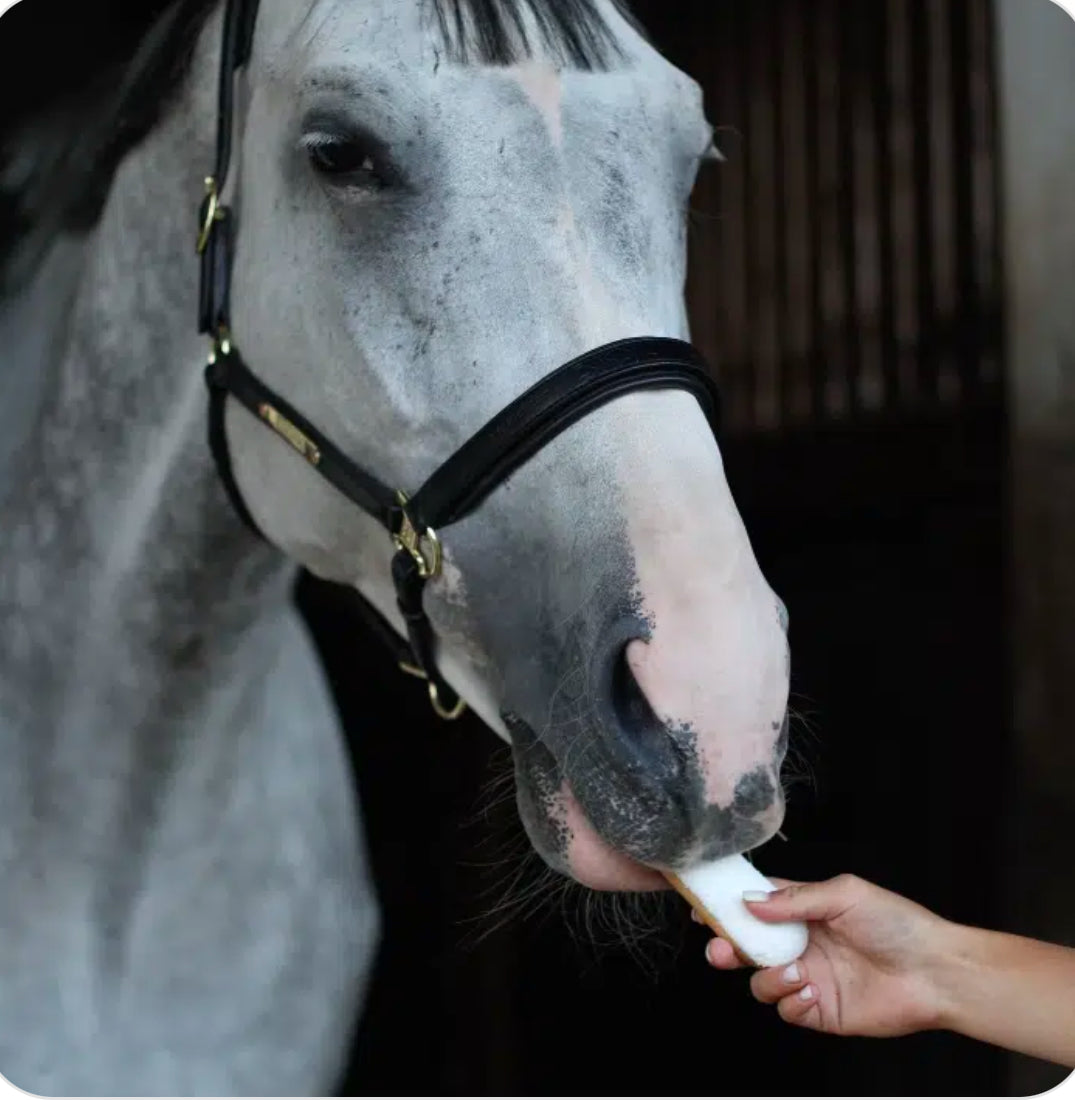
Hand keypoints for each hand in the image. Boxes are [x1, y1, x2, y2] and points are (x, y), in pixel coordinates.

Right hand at [700, 874, 955, 1037]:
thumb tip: (750, 902)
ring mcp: (809, 978)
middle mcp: (802, 944)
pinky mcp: (820, 1011)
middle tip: (721, 949)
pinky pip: (787, 1010)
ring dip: (768, 978)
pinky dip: (792, 1002)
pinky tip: (813, 992)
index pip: (756, 905)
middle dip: (728, 947)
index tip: (703, 906)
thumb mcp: (845, 894)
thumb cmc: (899, 924)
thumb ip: (794, 899)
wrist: (936, 974)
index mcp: (805, 911)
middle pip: (748, 946)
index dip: (729, 905)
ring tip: (797, 973)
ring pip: (761, 981)